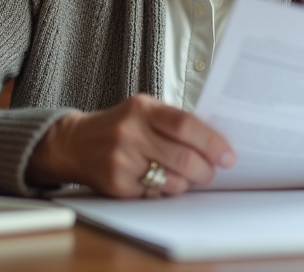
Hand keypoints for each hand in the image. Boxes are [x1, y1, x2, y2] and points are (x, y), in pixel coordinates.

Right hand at [25, 93, 235, 197]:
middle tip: (212, 171)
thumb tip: (215, 140)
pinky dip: (166, 190)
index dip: (212, 142)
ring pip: (172, 181)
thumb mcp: (143, 109)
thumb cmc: (119, 125)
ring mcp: (122, 160)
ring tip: (187, 176)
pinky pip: (155, 194)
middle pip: (183, 158)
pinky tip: (162, 180)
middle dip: (206, 170)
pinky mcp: (117, 184)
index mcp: (142, 108)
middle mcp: (131, 133)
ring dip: (188, 183)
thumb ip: (174, 120)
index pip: (185, 125)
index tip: (228, 155)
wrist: (75, 143)